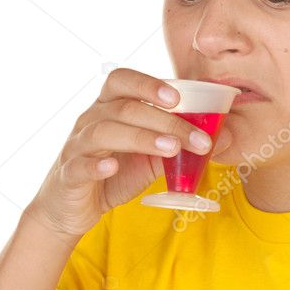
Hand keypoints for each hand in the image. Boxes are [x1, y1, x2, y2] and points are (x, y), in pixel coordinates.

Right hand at [25, 68, 232, 239]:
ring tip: (170, 149)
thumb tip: (221, 137)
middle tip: (196, 138)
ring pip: (103, 131)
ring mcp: (77, 146)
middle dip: (164, 120)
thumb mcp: (149, 158)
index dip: (148, 84)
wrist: (73, 208)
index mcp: (109, 109)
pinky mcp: (69, 175)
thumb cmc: (113, 174)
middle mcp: (90, 120)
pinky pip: (79, 164)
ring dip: (140, 137)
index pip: (123, 81)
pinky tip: (113, 166)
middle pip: (124, 108)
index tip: (178, 98)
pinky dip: (96, 164)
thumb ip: (176, 145)